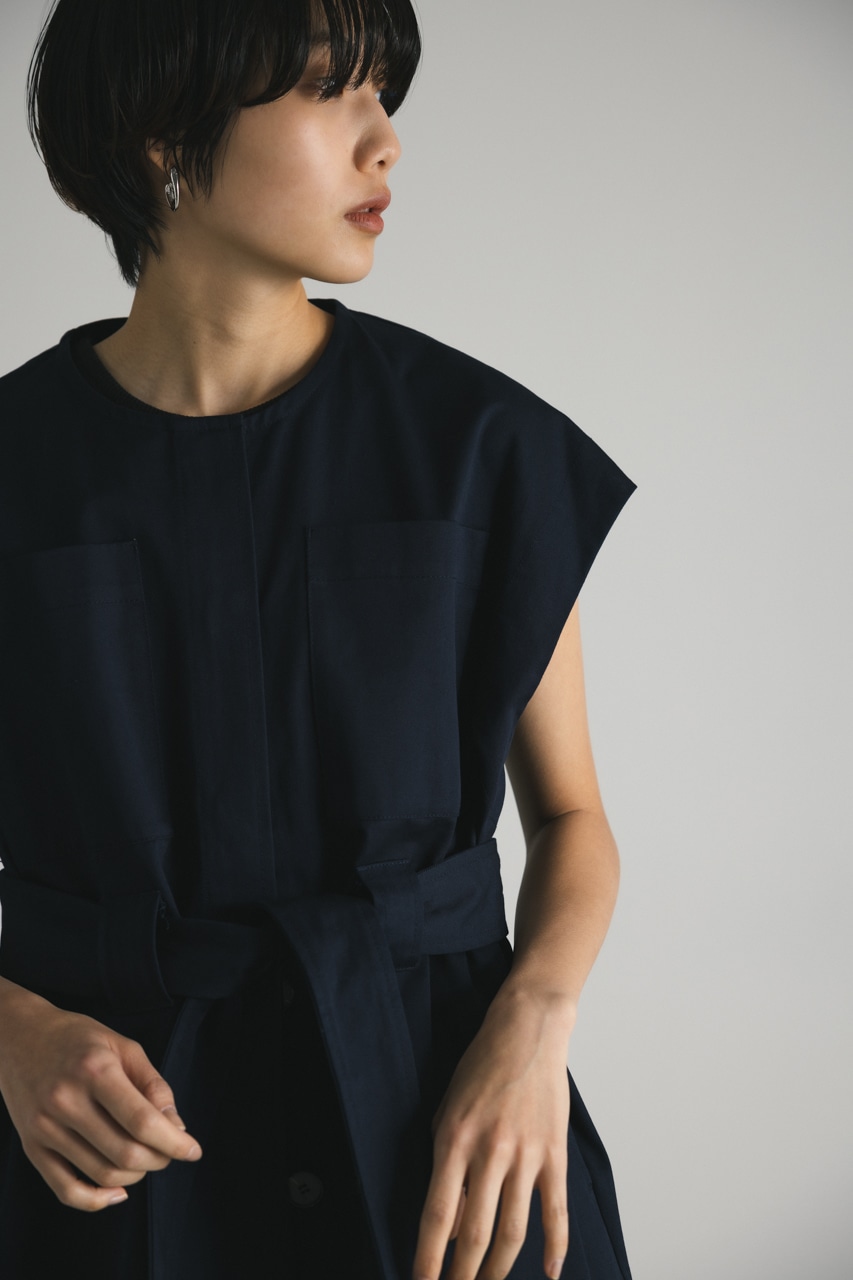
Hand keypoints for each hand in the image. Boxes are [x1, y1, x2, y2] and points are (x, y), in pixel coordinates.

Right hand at [0, 986, 202, 1211]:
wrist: (18, 1038)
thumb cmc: (78, 1039)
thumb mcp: (122, 1046)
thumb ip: (153, 1084)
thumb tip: (176, 1126)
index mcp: (95, 1070)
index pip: (141, 1120)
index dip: (174, 1142)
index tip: (193, 1150)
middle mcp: (67, 1101)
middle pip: (124, 1152)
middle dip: (159, 1159)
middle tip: (170, 1151)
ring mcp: (46, 1127)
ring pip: (101, 1173)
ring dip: (135, 1176)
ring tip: (146, 1159)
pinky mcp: (32, 1147)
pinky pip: (66, 1190)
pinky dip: (96, 1200)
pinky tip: (118, 1191)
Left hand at [413, 988, 570, 1279]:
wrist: (527, 1030)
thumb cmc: (481, 1066)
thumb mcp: (447, 1109)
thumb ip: (446, 1165)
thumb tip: (451, 1224)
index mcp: (454, 1138)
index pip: (436, 1214)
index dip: (427, 1258)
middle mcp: (489, 1150)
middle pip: (474, 1232)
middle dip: (462, 1275)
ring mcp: (525, 1153)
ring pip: (512, 1230)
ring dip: (498, 1269)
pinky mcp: (553, 1152)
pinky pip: (556, 1209)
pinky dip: (556, 1246)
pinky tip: (550, 1273)